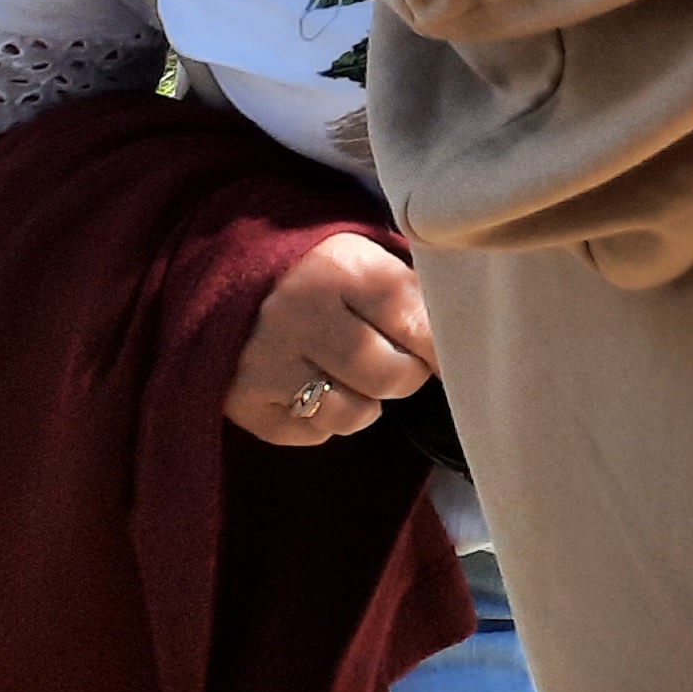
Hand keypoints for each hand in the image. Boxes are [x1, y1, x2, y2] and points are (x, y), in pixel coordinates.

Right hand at [225, 230, 434, 444]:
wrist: (228, 273)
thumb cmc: (318, 269)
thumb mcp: (365, 257)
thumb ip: (411, 293)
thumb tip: (463, 339)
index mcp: (343, 269)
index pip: (418, 327)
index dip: (440, 349)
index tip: (445, 355)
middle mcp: (300, 315)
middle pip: (390, 377)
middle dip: (406, 375)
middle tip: (399, 362)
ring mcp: (266, 362)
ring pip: (354, 415)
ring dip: (367, 402)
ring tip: (354, 374)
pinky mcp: (243, 401)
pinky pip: (311, 434)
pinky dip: (324, 419)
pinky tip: (316, 386)